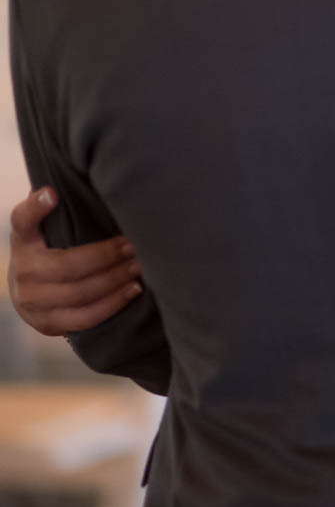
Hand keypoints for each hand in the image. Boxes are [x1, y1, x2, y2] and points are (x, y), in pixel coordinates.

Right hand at [6, 188, 142, 335]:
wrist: (28, 293)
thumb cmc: (51, 249)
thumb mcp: (47, 227)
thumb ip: (60, 207)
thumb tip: (75, 182)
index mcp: (24, 239)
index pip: (22, 220)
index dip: (36, 207)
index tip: (53, 194)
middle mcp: (23, 270)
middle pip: (68, 265)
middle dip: (107, 256)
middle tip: (135, 246)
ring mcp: (32, 301)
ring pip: (80, 293)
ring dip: (115, 279)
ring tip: (140, 266)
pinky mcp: (46, 324)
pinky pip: (84, 317)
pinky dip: (112, 304)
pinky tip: (133, 289)